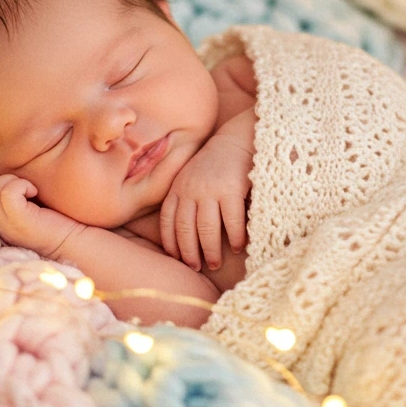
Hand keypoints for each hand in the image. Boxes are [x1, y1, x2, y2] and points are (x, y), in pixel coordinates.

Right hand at [0, 174, 83, 258]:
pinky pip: (7, 194)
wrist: (80, 241)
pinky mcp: (20, 224)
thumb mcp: (36, 203)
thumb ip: (22, 192)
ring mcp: (8, 227)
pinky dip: (21, 185)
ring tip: (31, 189)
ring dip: (11, 182)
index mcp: (3, 222)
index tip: (24, 186)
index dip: (0, 183)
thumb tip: (18, 160)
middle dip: (4, 181)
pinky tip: (36, 192)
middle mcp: (1, 227)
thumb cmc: (63, 219)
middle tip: (28, 186)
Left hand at [160, 135, 250, 271]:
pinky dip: (234, 238)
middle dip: (189, 253)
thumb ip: (184, 198)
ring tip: (215, 263)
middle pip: (185, 230)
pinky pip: (231, 221)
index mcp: (178, 188)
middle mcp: (190, 190)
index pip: (167, 222)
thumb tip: (183, 235)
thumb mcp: (190, 177)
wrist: (237, 139)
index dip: (171, 244)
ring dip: (211, 251)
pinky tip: (238, 247)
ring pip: (207, 230)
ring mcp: (210, 190)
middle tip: (197, 267)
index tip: (178, 259)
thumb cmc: (215, 163)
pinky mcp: (232, 189)